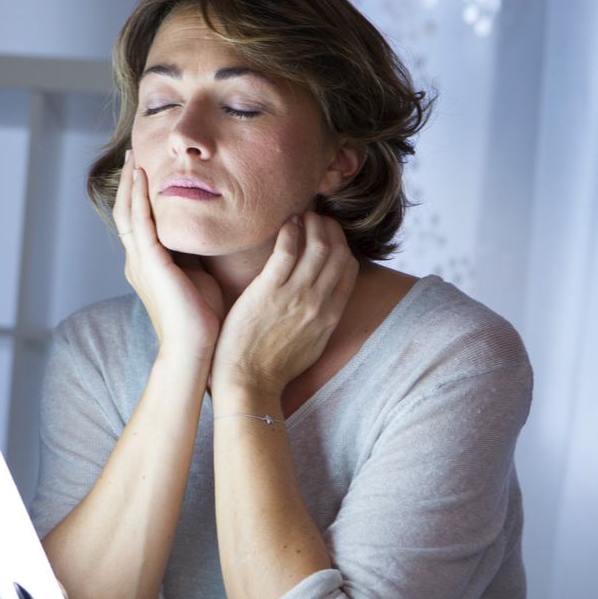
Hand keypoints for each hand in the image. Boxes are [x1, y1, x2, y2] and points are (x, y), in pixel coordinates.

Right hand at [113, 152, 222, 362]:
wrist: (196, 350)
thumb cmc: (203, 321)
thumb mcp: (198, 277)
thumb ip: (195, 255)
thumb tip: (208, 234)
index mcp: (148, 265)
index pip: (138, 221)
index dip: (139, 195)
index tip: (146, 169)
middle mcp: (138, 261)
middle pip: (126, 211)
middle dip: (129, 182)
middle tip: (133, 153)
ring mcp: (141, 262)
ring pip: (128, 212)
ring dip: (130, 182)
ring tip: (134, 156)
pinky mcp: (151, 264)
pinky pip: (140, 222)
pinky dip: (139, 198)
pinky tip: (143, 177)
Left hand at [211, 211, 357, 397]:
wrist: (248, 383)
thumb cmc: (272, 367)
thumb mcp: (311, 346)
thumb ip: (321, 320)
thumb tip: (322, 301)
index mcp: (330, 316)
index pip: (349, 268)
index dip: (341, 244)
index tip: (328, 233)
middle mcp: (318, 303)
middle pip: (337, 251)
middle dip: (329, 227)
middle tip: (315, 217)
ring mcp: (295, 297)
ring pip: (317, 245)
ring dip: (312, 223)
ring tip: (301, 214)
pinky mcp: (268, 292)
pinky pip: (286, 251)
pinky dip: (290, 231)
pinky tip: (286, 224)